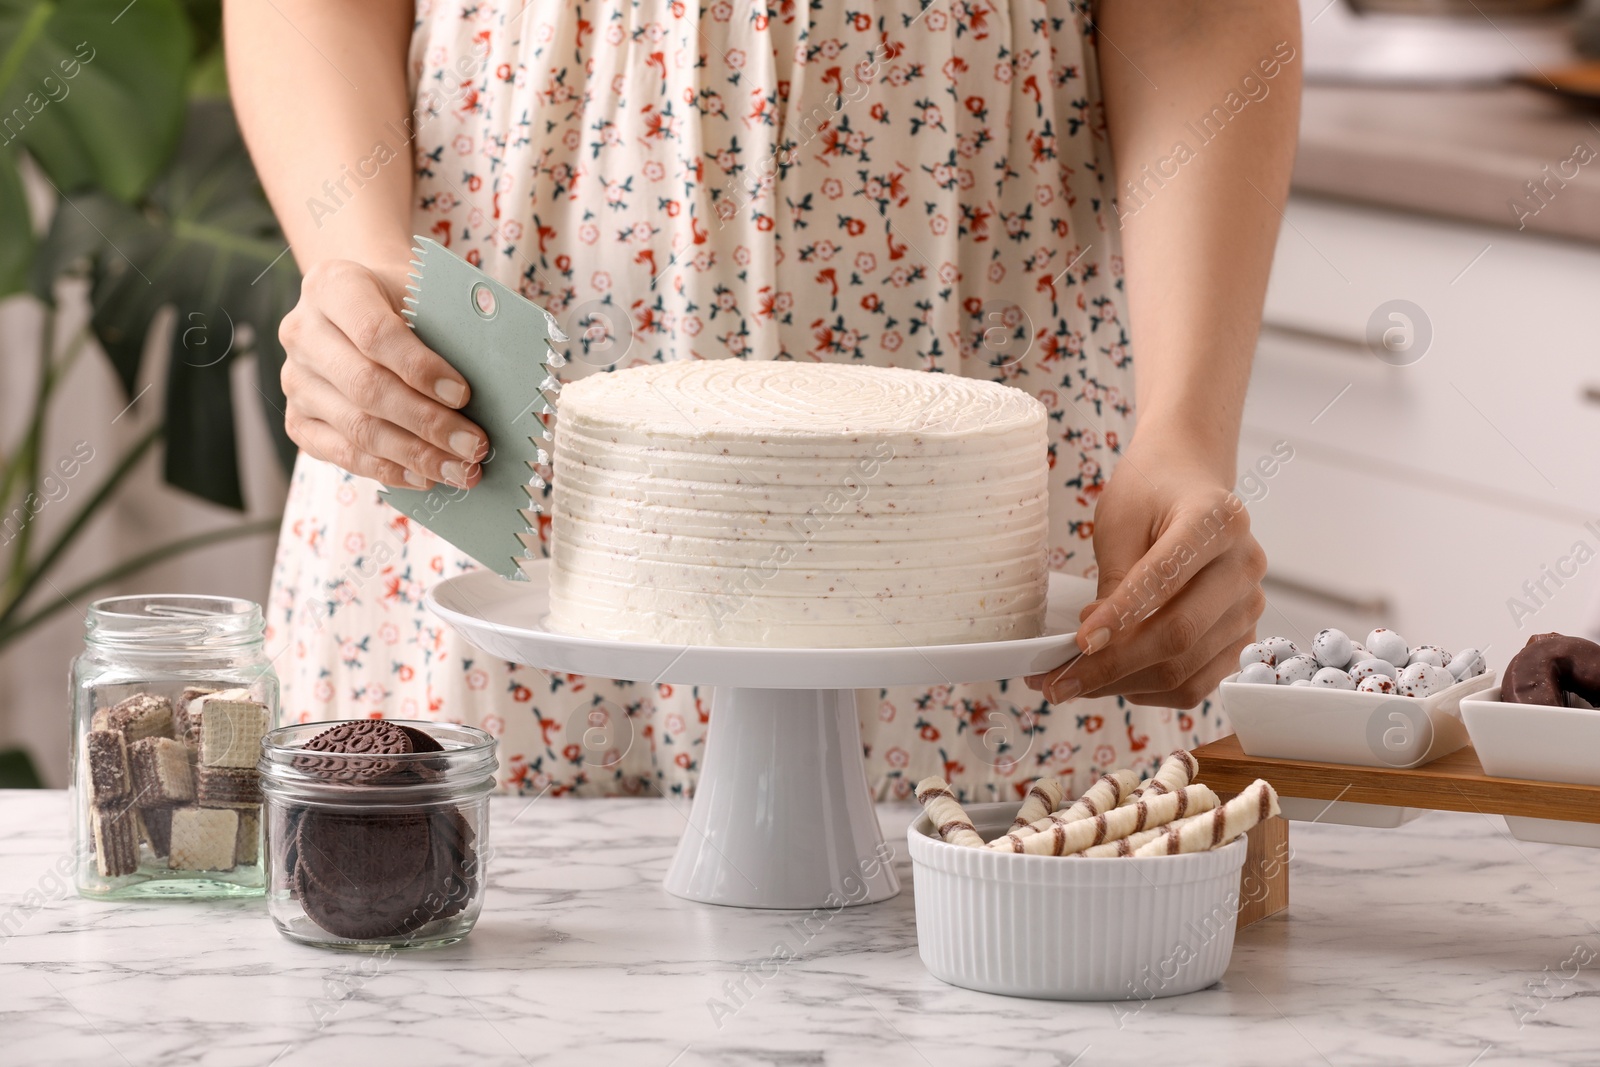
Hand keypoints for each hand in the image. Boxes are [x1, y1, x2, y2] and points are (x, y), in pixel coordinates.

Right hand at [278, 259, 485, 488]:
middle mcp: (302, 333)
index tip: (464, 395)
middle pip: (366, 388)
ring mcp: (294, 380)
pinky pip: (341, 454)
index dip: (420, 368)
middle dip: (427, 423)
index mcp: (333, 286)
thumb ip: (446, 327)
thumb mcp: (422, 294)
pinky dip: (387, 470)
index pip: (375, 333)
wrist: (360, 307)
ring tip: (461, 470)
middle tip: (474, 446)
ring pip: (356, 428)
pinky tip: (425, 477)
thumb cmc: (403, 301)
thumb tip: (494, 383)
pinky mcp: (297, 419)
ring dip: (415, 455)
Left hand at [1025, 439, 1266, 707]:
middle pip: (1179, 634)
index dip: (1119, 616)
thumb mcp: (1121, 521)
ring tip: (1075, 680)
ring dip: (1123, 685)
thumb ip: (1115, 581)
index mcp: (1218, 521)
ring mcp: (1250, 606)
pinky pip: (1197, 684)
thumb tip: (1093, 646)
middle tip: (1057, 679)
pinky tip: (1114, 679)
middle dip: (1111, 665)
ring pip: (1186, 669)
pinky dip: (1150, 691)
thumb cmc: (1151, 496)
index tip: (1078, 642)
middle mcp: (1245, 565)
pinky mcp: (1243, 638)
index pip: (1165, 579)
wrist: (1188, 485)